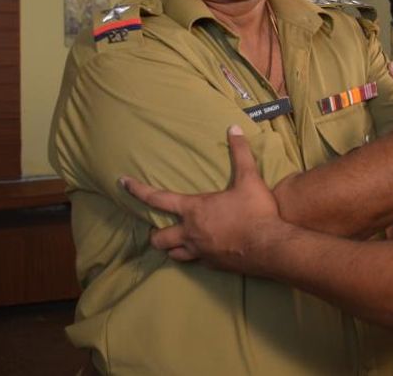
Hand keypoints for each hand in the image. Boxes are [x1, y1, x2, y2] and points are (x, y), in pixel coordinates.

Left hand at [119, 125, 286, 274]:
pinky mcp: (213, 265)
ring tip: (178, 242)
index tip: (122, 182)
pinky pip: (195, 262)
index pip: (158, 198)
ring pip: (173, 254)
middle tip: (160, 229)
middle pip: (159, 238)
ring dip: (172, 248)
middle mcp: (191, 232)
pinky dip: (195, 256)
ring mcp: (200, 251)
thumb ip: (240, 153)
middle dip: (156, 234)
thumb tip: (234, 128)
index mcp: (194, 210)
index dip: (137, 189)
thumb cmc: (256, 211)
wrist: (270, 246)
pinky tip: (204, 251)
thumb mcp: (249, 179)